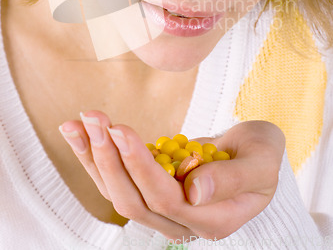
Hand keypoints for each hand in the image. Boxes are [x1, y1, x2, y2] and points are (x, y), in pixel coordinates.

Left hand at [59, 113, 284, 241]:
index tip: (120, 129)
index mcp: (212, 220)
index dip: (138, 165)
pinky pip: (118, 177)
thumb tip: (194, 190)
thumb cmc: (262, 155)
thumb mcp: (261, 163)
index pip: (165, 197)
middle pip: (132, 199)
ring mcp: (163, 208)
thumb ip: (233, 179)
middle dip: (109, 158)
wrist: (255, 154)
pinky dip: (97, 155)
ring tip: (75, 123)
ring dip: (93, 157)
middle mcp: (181, 221)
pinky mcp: (151, 189)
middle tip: (94, 117)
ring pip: (117, 192)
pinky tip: (80, 131)